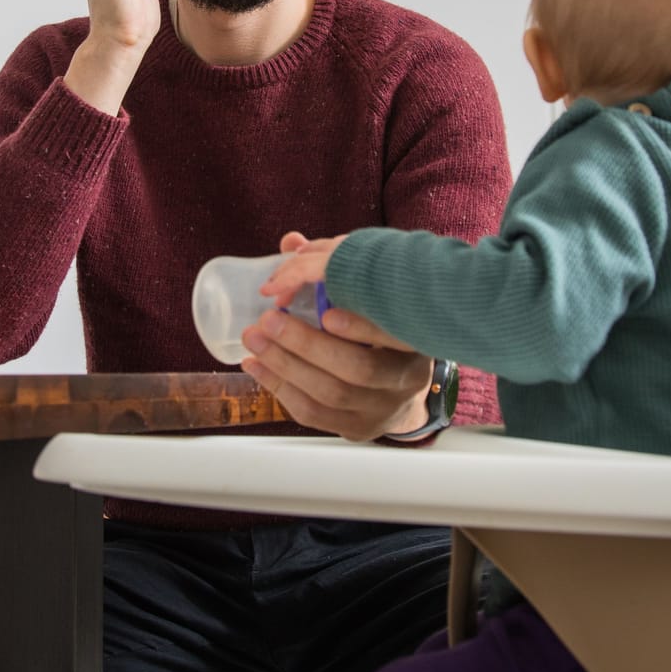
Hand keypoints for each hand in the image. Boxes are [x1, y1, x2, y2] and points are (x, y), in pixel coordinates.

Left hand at [242, 232, 431, 439]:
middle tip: (268, 320)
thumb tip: (290, 242)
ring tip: (253, 340)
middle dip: (306, 344)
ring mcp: (382, 409)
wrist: (402, 392)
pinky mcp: (357, 429)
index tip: (328, 313)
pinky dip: (280, 389)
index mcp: (416, 340)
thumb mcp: (372, 300)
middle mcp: (406, 379)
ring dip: (285, 366)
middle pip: (357, 369)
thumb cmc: (381, 332)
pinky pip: (314, 414)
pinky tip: (257, 366)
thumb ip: (335, 271)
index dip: (363, 327)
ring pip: (331, 394)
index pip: (396, 335)